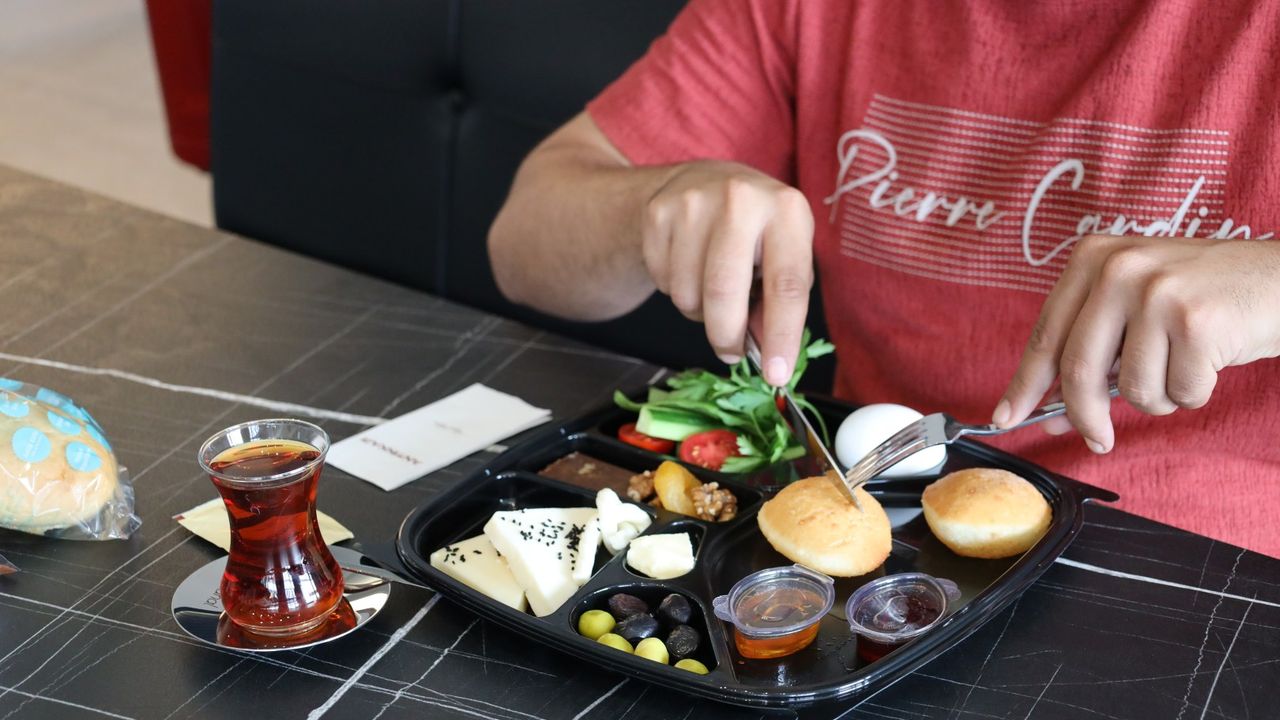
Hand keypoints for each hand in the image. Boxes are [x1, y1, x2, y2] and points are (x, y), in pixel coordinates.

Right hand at [642, 160, 813, 384]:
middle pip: (724, 292)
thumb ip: (780, 302)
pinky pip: (663, 282)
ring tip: (712, 291)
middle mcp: (740, 199)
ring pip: (688, 293)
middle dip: (727, 336)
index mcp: (786, 210)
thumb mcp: (783, 254)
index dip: (781, 336)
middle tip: (732, 352)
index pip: (785, 285)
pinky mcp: (657, 213)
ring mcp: (693, 202)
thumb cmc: (755, 230)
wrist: (701, 182)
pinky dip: (676, 291)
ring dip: (700, 312)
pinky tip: (689, 268)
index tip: (776, 376)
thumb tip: (767, 354)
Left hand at [994, 235, 1279, 452]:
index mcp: (1093, 258)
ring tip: (1182, 365)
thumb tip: (1053, 413)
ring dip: (1158, 398)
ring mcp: (1158, 293)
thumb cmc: (1205, 299)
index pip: (1046, 335)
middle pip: (1078, 369)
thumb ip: (1093, 352)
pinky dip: (1194, 392)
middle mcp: (1119, 269)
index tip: (1005, 417)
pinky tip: (1211, 360)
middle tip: (1098, 440)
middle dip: (1086, 417)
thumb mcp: (1136, 308)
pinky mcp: (1197, 322)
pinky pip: (1178, 392)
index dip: (1024, 384)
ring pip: (1132, 388)